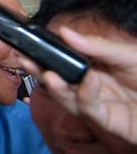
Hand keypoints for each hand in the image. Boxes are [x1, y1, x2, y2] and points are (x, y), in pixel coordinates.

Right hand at [17, 27, 136, 144]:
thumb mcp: (126, 54)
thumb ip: (96, 45)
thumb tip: (66, 32)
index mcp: (92, 66)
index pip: (62, 60)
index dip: (45, 55)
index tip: (32, 45)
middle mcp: (90, 85)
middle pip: (57, 80)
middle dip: (39, 72)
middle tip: (26, 60)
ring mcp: (96, 103)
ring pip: (66, 97)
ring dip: (55, 87)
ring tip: (49, 75)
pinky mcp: (106, 121)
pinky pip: (89, 109)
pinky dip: (84, 95)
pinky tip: (88, 82)